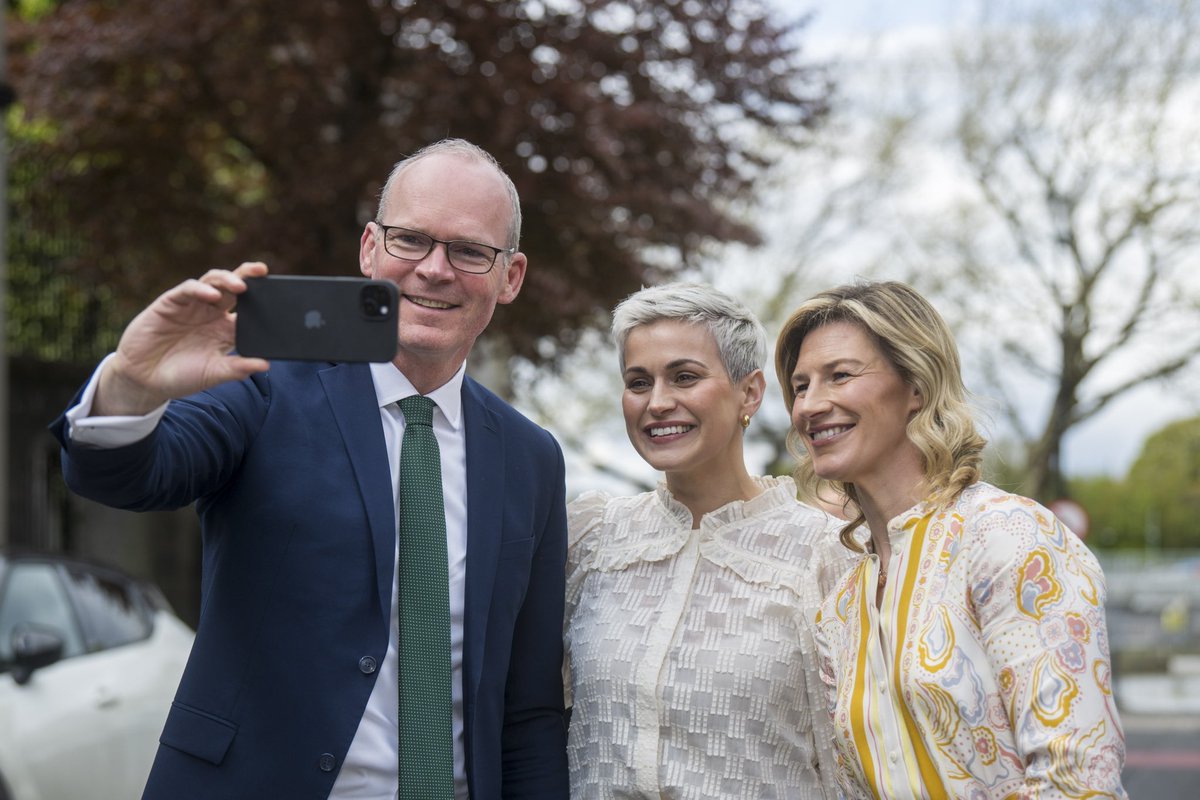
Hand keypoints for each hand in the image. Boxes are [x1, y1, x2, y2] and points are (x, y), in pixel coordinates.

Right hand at [92, 262, 271, 415]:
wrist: (144, 380)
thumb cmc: (181, 376)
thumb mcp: (214, 374)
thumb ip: (238, 368)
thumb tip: (267, 364)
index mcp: (225, 329)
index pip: (249, 309)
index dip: (263, 301)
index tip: (281, 298)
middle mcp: (211, 313)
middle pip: (234, 288)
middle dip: (249, 277)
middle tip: (263, 271)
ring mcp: (192, 306)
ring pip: (213, 282)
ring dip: (228, 279)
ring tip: (242, 286)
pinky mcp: (170, 303)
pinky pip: (188, 290)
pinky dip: (201, 290)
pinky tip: (212, 295)